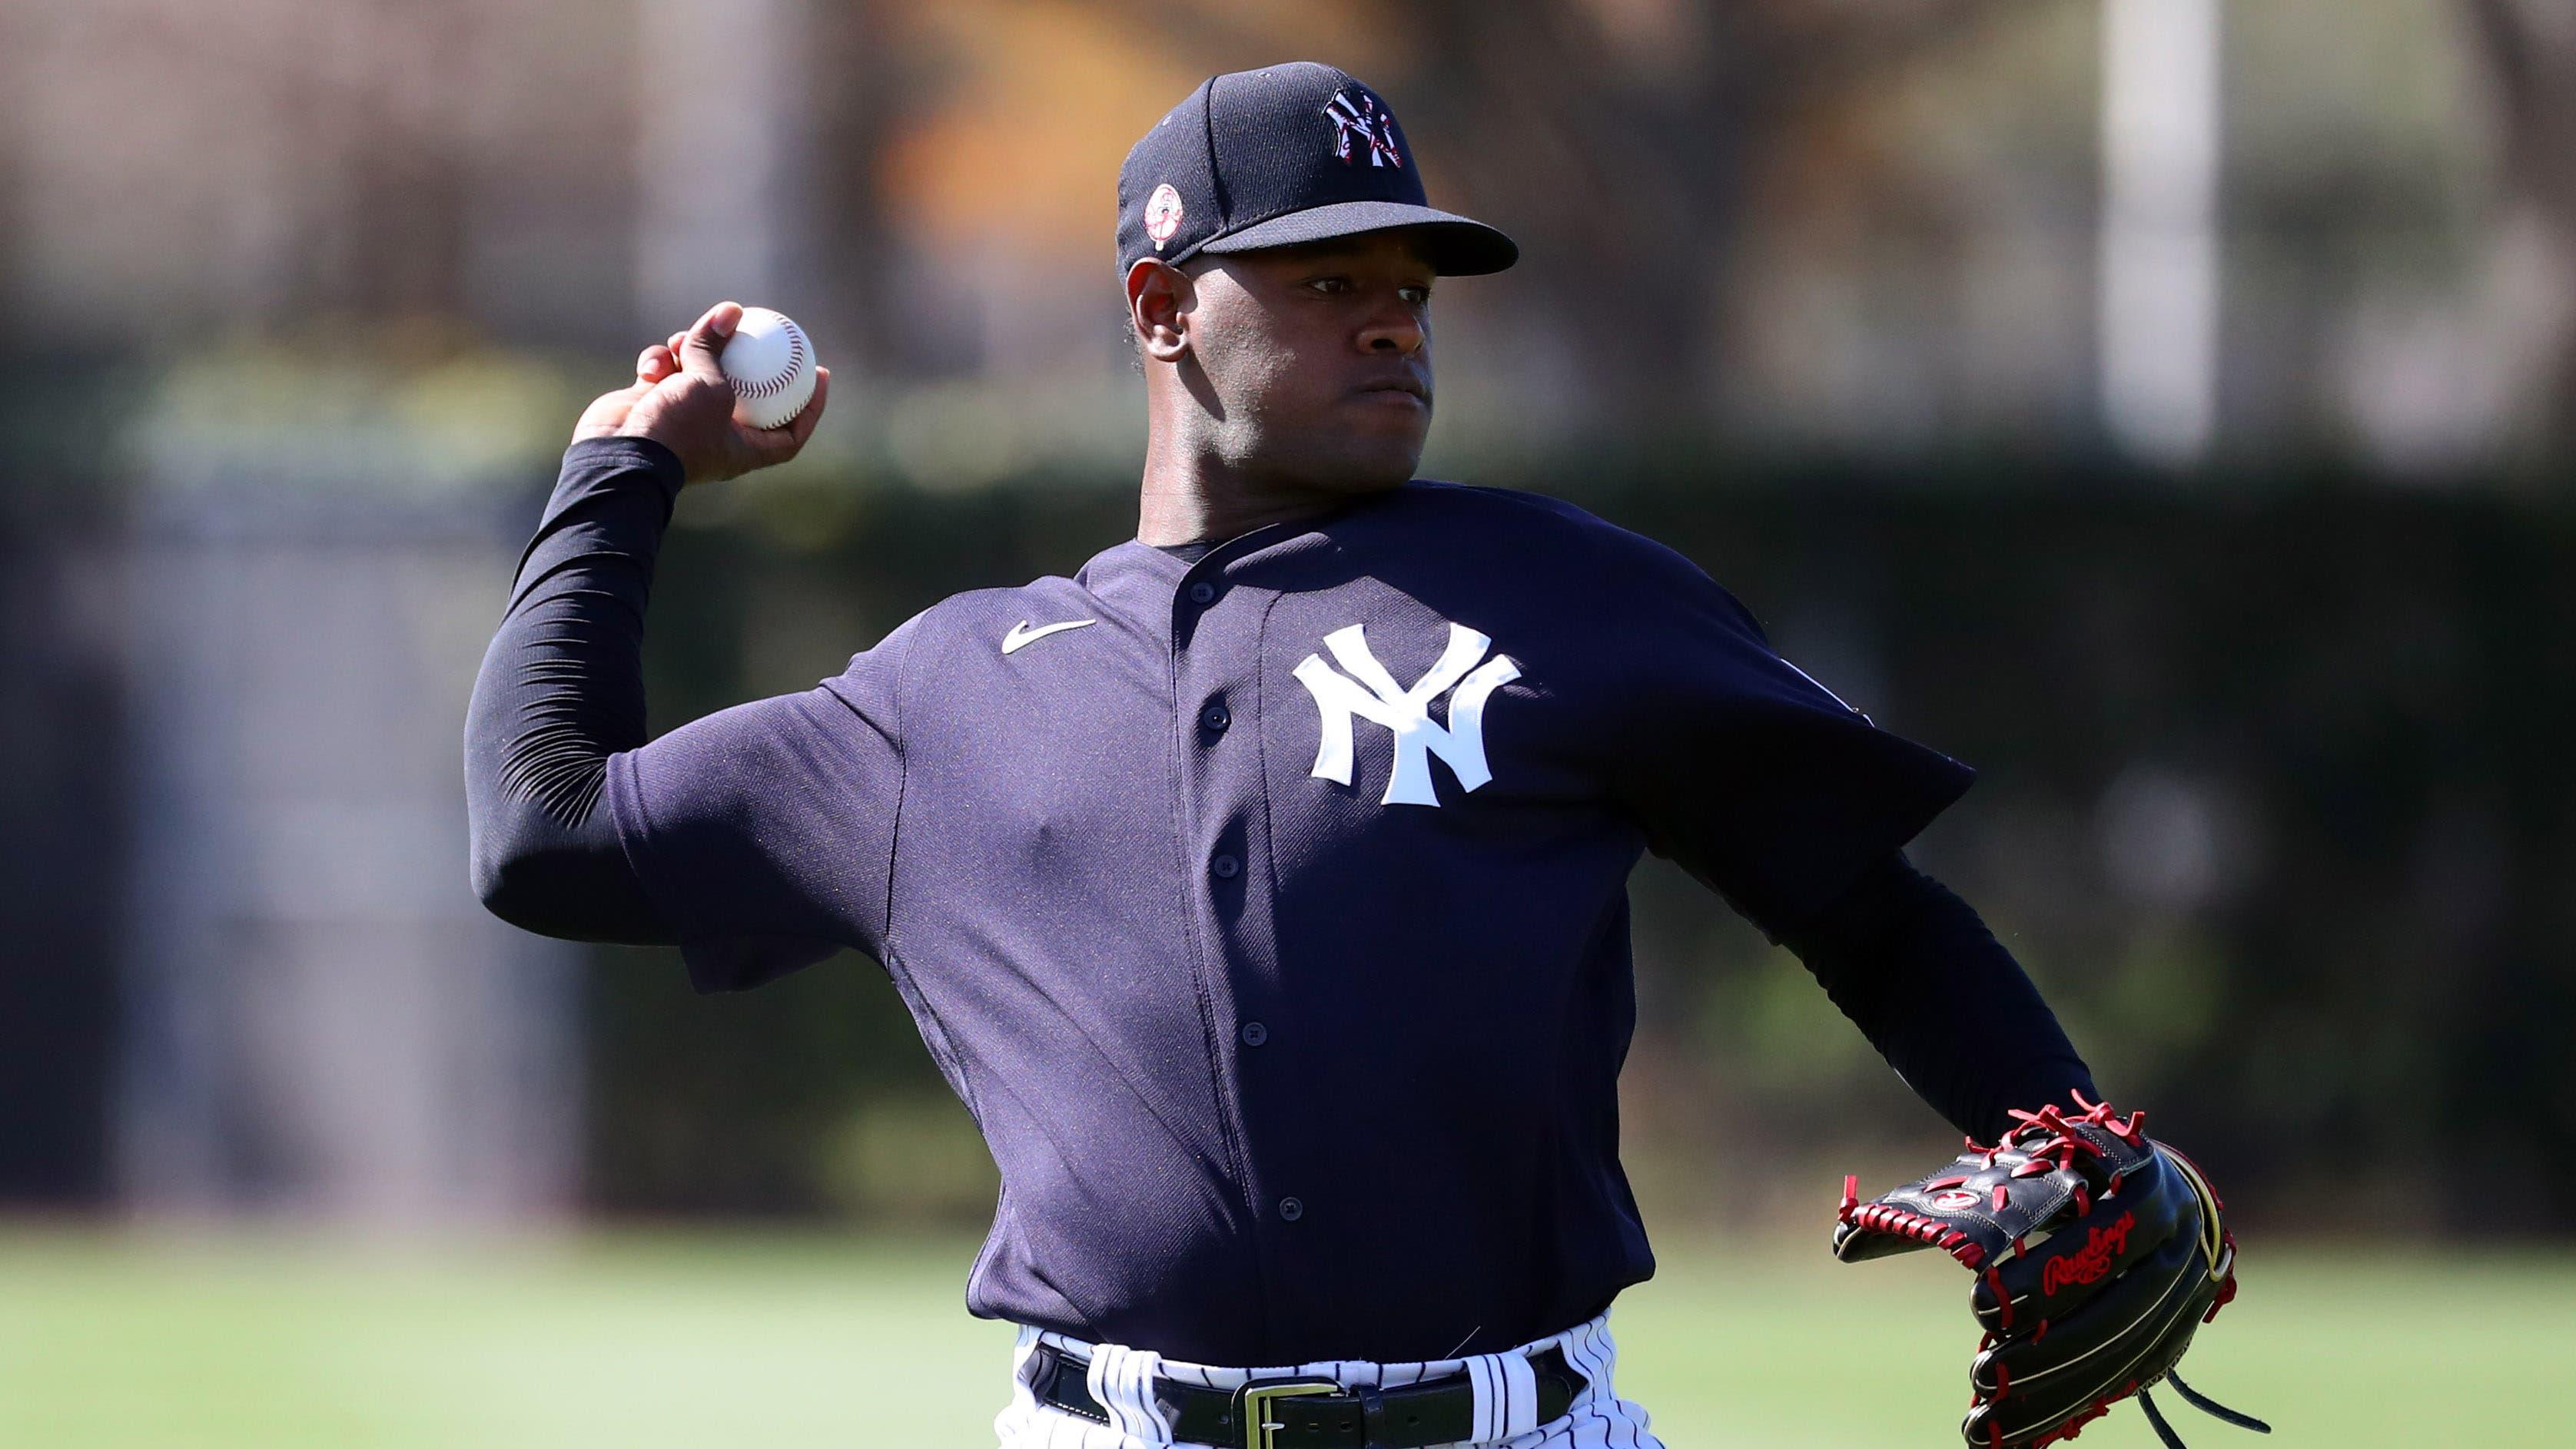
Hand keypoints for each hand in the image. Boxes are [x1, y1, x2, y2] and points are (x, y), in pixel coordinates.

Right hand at [571, 300, 830, 485]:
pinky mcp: (653, 401)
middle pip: (746, 393)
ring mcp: (683, 417)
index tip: (821, 375)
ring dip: (692, 350)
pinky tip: (654, 363)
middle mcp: (716, 435)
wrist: (618, 451)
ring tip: (684, 340)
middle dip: (749, 361)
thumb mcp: (708, 385)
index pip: (789, 433)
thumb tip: (731, 310)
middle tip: (764, 331)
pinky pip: (666, 372)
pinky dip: (660, 363)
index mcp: (743, 449)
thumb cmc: (676, 427)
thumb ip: (718, 347)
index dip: (811, 408)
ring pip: (699, 371)